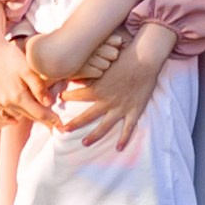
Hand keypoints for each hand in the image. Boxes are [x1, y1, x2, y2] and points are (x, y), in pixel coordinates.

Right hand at [0, 5, 50, 130]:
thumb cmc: (11, 56)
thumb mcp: (28, 68)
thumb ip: (38, 87)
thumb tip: (49, 103)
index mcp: (17, 95)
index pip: (38, 113)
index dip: (51, 120)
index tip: (61, 125)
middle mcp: (7, 102)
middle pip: (29, 116)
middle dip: (43, 121)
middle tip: (55, 125)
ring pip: (18, 115)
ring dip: (29, 116)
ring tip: (41, 119)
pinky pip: (4, 114)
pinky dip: (11, 118)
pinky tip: (17, 120)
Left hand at [65, 18, 177, 153]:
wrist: (144, 59)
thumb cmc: (124, 57)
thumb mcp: (104, 62)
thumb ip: (91, 71)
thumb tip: (76, 74)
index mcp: (98, 89)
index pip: (77, 95)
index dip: (67, 96)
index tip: (59, 98)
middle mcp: (107, 101)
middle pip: (86, 116)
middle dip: (73, 124)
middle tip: (62, 130)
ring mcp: (121, 108)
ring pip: (104, 126)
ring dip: (93, 136)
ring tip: (84, 143)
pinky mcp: (134, 110)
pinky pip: (128, 129)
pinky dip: (123, 139)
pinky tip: (118, 148)